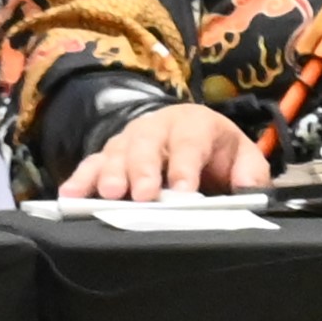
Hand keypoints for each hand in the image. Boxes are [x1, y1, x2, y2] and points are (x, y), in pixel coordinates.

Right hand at [56, 100, 268, 201]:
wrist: (189, 135)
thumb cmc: (215, 151)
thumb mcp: (242, 156)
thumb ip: (250, 172)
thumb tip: (247, 187)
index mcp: (194, 124)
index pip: (190, 143)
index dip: (185, 167)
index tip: (184, 192)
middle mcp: (158, 127)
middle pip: (147, 145)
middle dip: (143, 170)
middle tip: (141, 194)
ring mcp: (129, 140)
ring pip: (116, 153)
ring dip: (110, 175)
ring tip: (108, 195)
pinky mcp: (108, 155)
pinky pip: (91, 165)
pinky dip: (80, 180)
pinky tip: (70, 196)